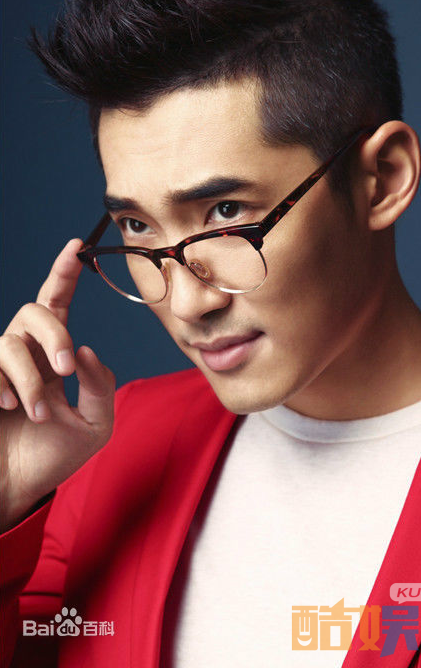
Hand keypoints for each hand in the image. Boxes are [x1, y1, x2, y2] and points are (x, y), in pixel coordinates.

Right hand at [0, 239, 114, 532]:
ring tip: (36, 413)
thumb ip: (101, 385)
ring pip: (11, 342)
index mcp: (54, 352)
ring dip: (30, 379)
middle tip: (67, 370)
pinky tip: (9, 408)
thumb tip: (86, 348)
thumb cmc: (55, 454)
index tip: (78, 243)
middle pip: (35, 310)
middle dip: (53, 336)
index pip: (58, 302)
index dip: (64, 272)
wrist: (17, 486)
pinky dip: (5, 385)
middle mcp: (24, 349)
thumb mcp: (95, 424)